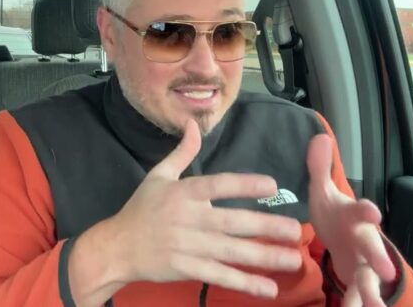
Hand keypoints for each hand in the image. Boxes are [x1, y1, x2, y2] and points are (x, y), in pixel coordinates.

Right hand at [69, 119, 302, 305]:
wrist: (117, 247)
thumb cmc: (140, 209)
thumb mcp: (158, 175)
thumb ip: (183, 152)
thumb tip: (193, 123)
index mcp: (184, 193)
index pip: (218, 185)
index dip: (244, 185)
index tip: (272, 186)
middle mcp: (188, 219)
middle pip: (232, 222)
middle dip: (265, 227)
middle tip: (295, 230)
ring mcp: (188, 246)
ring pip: (231, 252)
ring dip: (263, 256)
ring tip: (293, 259)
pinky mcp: (186, 268)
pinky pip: (220, 276)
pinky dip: (244, 283)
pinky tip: (268, 288)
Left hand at [306, 134, 396, 306]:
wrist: (344, 240)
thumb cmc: (335, 215)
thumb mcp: (323, 192)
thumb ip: (319, 169)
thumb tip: (318, 137)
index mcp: (354, 217)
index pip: (362, 211)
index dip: (367, 211)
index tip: (373, 212)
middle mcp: (365, 241)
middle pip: (374, 250)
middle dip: (378, 259)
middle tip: (385, 271)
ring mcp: (365, 264)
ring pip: (371, 279)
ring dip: (371, 293)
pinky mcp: (359, 283)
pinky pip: (359, 297)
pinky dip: (356, 306)